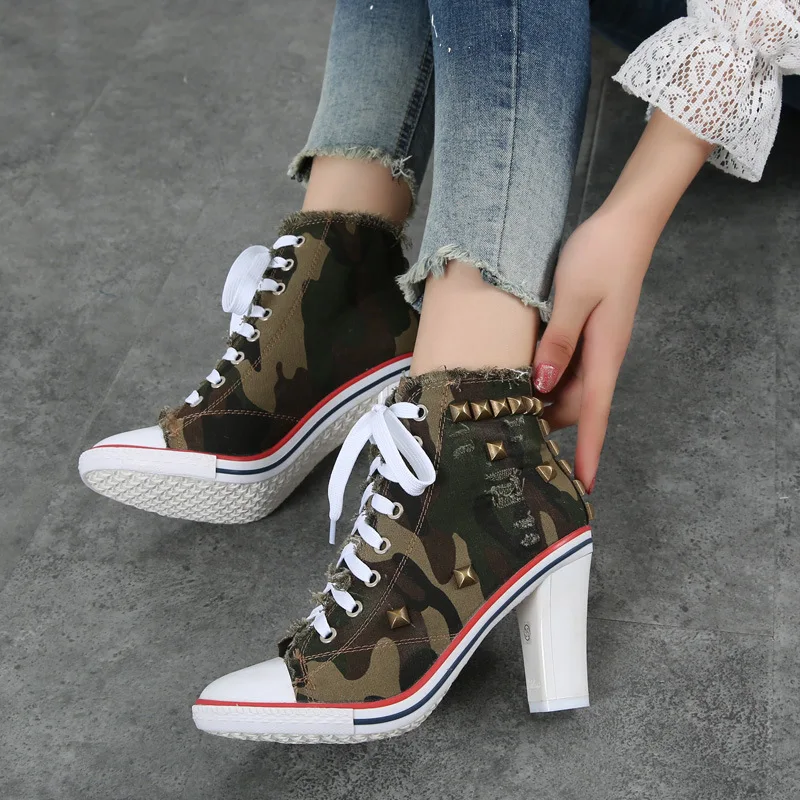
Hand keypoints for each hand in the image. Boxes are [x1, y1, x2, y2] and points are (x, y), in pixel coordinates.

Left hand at [533, 209, 654, 491]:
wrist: (624, 224)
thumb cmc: (600, 257)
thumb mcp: (573, 297)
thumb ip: (557, 342)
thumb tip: (542, 385)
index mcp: (604, 355)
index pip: (595, 413)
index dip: (588, 450)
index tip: (583, 483)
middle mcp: (601, 357)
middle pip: (575, 405)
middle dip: (548, 424)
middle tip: (505, 437)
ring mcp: (594, 345)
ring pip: (567, 387)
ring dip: (542, 399)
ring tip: (502, 408)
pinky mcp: (586, 332)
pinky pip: (564, 366)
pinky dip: (544, 376)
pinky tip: (518, 373)